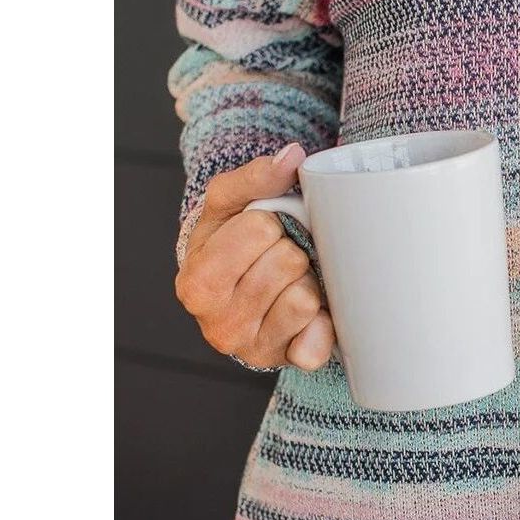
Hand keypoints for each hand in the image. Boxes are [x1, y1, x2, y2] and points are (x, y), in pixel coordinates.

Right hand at [174, 142, 335, 369]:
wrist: (238, 291)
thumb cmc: (232, 243)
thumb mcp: (230, 204)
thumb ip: (255, 176)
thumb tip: (291, 157)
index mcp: (197, 281)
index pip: (258, 230)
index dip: (268, 223)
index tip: (261, 233)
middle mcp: (217, 323)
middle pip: (287, 262)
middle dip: (291, 251)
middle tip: (280, 257)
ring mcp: (252, 348)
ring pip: (305, 298)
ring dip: (307, 282)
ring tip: (291, 282)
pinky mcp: (286, 363)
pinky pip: (318, 342)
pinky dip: (322, 323)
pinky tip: (308, 314)